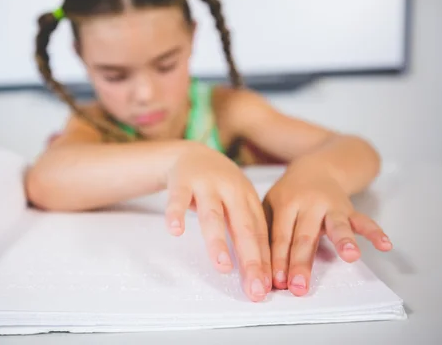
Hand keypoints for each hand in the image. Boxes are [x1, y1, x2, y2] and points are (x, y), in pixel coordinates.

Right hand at [165, 142, 271, 301]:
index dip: (264, 261)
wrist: (191, 153)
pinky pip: (178, 199)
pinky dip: (176, 214)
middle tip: (254, 287)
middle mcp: (231, 190)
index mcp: (248, 198)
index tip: (266, 287)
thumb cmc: (219, 185)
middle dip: (251, 259)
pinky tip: (175, 231)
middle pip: (243, 227)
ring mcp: (206, 185)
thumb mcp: (238, 201)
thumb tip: (259, 271)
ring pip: (213, 215)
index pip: (260, 234)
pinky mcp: (182, 182)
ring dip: (218, 242)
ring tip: (222, 267)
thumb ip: (247, 230)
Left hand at [264, 164, 392, 296]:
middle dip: (301, 263)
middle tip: (298, 286)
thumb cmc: (289, 195)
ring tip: (350, 257)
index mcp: (286, 204)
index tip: (276, 282)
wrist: (316, 168)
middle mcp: (309, 204)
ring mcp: (331, 206)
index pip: (280, 236)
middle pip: (305, 237)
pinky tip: (385, 245)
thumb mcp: (270, 204)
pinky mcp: (350, 209)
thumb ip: (266, 230)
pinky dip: (375, 232)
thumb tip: (258, 267)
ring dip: (344, 240)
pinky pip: (364, 220)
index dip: (278, 259)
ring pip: (337, 225)